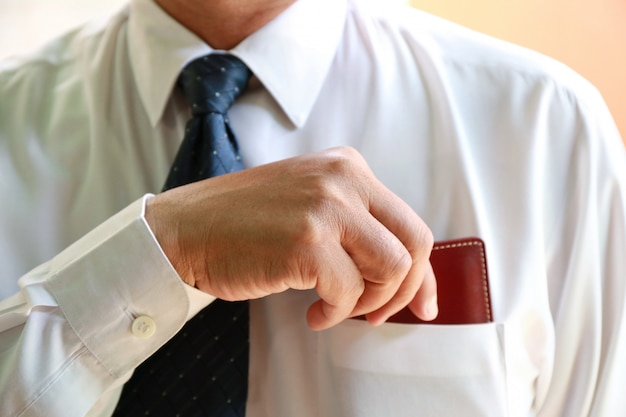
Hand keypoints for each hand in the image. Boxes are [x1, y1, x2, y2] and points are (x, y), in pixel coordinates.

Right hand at [146, 147, 436, 329]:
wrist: (186, 229)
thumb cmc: (245, 225)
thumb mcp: (310, 203)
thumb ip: (355, 224)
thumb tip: (400, 270)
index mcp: (348, 167)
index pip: (410, 222)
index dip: (424, 271)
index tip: (424, 303)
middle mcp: (343, 179)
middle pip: (415, 243)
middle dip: (405, 290)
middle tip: (378, 314)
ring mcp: (326, 208)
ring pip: (392, 268)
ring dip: (369, 302)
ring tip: (336, 308)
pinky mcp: (307, 242)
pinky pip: (350, 293)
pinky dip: (337, 313)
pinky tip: (313, 313)